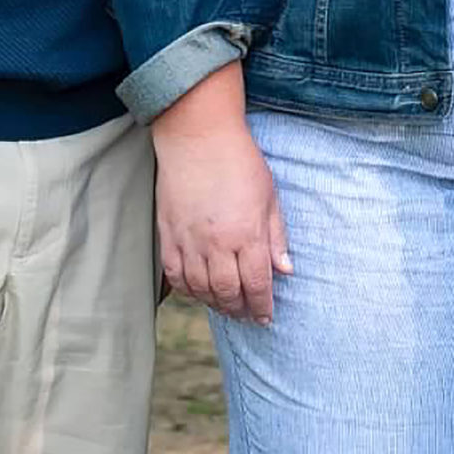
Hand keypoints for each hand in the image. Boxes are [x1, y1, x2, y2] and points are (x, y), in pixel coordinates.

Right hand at [152, 64, 291, 322]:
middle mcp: (217, 243)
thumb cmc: (240, 162)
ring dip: (215, 303)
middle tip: (247, 314)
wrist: (198, 137)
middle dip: (240, 309)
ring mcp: (189, 241)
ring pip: (200, 289)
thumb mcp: (269, 196)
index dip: (263, 306)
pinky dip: (187, 290)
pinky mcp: (168, 234)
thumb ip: (276, 236)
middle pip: (228, 293)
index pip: (257, 284)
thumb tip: (285, 270)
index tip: (267, 316)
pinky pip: (175, 275)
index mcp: (247, 234)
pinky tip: (199, 290)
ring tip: (226, 305)